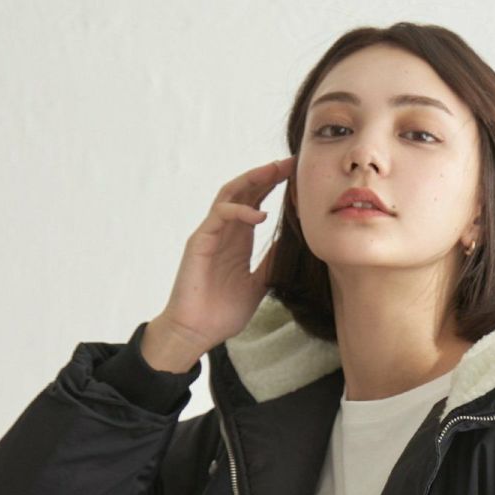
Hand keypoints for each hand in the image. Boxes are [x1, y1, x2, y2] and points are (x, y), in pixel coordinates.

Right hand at [149, 155, 296, 369]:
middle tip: (291, 163)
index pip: (256, 201)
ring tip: (276, 171)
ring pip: (230, 194)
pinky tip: (260, 214)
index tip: (297, 175)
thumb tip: (295, 242)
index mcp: (238, 239)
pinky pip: (219, 215)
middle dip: (267, 174)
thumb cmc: (223, 312)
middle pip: (245, 190)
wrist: (196, 332)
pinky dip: (240, 211)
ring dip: (253, 180)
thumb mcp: (259, 284)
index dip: (275, 186)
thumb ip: (272, 262)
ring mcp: (211, 234)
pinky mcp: (199, 242)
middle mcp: (225, 231)